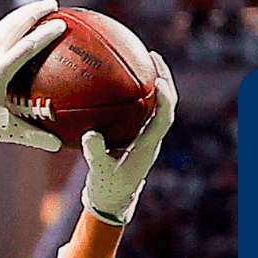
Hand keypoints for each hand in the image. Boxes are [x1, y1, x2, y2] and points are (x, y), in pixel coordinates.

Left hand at [0, 0, 66, 160]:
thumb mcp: (2, 130)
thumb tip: (57, 145)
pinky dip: (10, 24)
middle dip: (35, 12)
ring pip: (4, 25)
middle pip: (14, 25)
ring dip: (22, 14)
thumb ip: (32, 136)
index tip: (62, 24)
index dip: (45, 34)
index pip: (26, 46)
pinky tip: (18, 24)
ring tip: (40, 8)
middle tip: (55, 5)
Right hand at [81, 51, 176, 226]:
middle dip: (164, 78)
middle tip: (153, 56)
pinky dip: (137, 93)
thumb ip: (95, 153)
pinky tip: (121, 81)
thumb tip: (90, 134)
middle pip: (166, 104)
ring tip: (144, 61)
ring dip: (154, 82)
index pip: (164, 117)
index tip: (160, 79)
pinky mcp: (137, 136)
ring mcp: (146, 136)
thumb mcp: (98, 171)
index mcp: (148, 145)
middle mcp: (152, 137)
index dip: (166, 98)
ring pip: (157, 104)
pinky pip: (142, 109)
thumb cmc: (107, 187)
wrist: (112, 200)